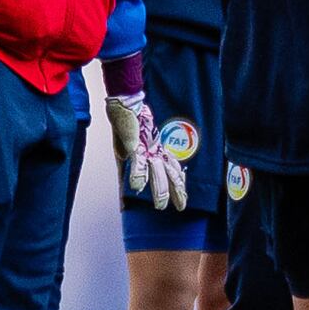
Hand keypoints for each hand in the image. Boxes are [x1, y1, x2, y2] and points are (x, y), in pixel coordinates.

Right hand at [111, 92, 188, 212]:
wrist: (125, 102)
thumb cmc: (126, 121)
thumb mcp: (128, 144)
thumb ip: (130, 158)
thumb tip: (128, 174)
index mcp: (156, 150)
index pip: (172, 169)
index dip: (178, 183)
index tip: (183, 198)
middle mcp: (154, 151)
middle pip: (169, 174)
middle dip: (175, 191)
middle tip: (180, 207)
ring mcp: (146, 149)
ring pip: (157, 172)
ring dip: (159, 190)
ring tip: (161, 206)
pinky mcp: (135, 146)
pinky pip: (138, 164)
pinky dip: (138, 176)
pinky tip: (137, 189)